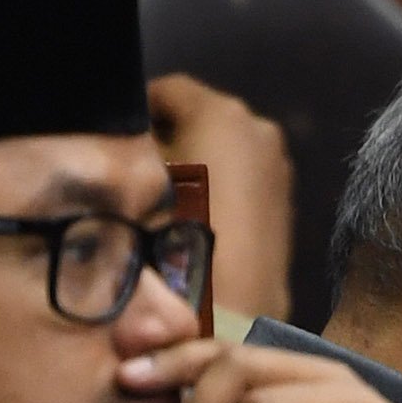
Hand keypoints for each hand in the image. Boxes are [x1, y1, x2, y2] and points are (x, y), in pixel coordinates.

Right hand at [148, 72, 294, 324]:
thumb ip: (134, 152)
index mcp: (220, 113)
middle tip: (136, 168)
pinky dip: (221, 185)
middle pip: (199, 116)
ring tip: (165, 198)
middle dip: (169, 135)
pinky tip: (198, 218)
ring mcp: (277, 163)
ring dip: (197, 161)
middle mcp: (257, 127)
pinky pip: (243, 176)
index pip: (167, 89)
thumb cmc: (180, 241)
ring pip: (224, 147)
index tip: (116, 136)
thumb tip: (130, 141)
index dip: (136, 108)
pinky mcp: (285, 198)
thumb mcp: (141, 188)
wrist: (236, 313)